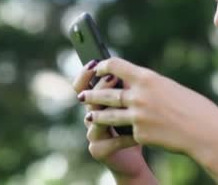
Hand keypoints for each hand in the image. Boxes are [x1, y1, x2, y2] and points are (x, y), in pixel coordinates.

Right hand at [73, 61, 149, 179]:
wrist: (135, 155)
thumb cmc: (135, 124)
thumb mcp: (132, 102)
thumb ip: (127, 87)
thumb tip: (128, 67)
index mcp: (96, 103)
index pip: (81, 85)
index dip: (84, 74)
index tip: (94, 62)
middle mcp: (90, 117)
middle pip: (88, 99)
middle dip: (100, 87)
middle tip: (113, 77)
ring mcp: (92, 135)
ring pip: (94, 120)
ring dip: (108, 111)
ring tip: (123, 105)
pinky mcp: (99, 150)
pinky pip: (110, 141)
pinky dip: (125, 136)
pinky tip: (136, 132)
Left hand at [78, 57, 217, 157]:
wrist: (204, 131)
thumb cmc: (193, 107)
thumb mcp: (169, 88)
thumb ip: (149, 88)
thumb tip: (132, 88)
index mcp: (147, 78)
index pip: (115, 66)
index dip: (103, 66)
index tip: (98, 68)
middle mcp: (139, 95)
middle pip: (106, 93)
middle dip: (92, 94)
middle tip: (83, 95)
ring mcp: (137, 116)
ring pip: (108, 115)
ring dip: (97, 115)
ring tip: (90, 115)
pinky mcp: (140, 135)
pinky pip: (126, 132)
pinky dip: (123, 133)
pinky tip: (114, 135)